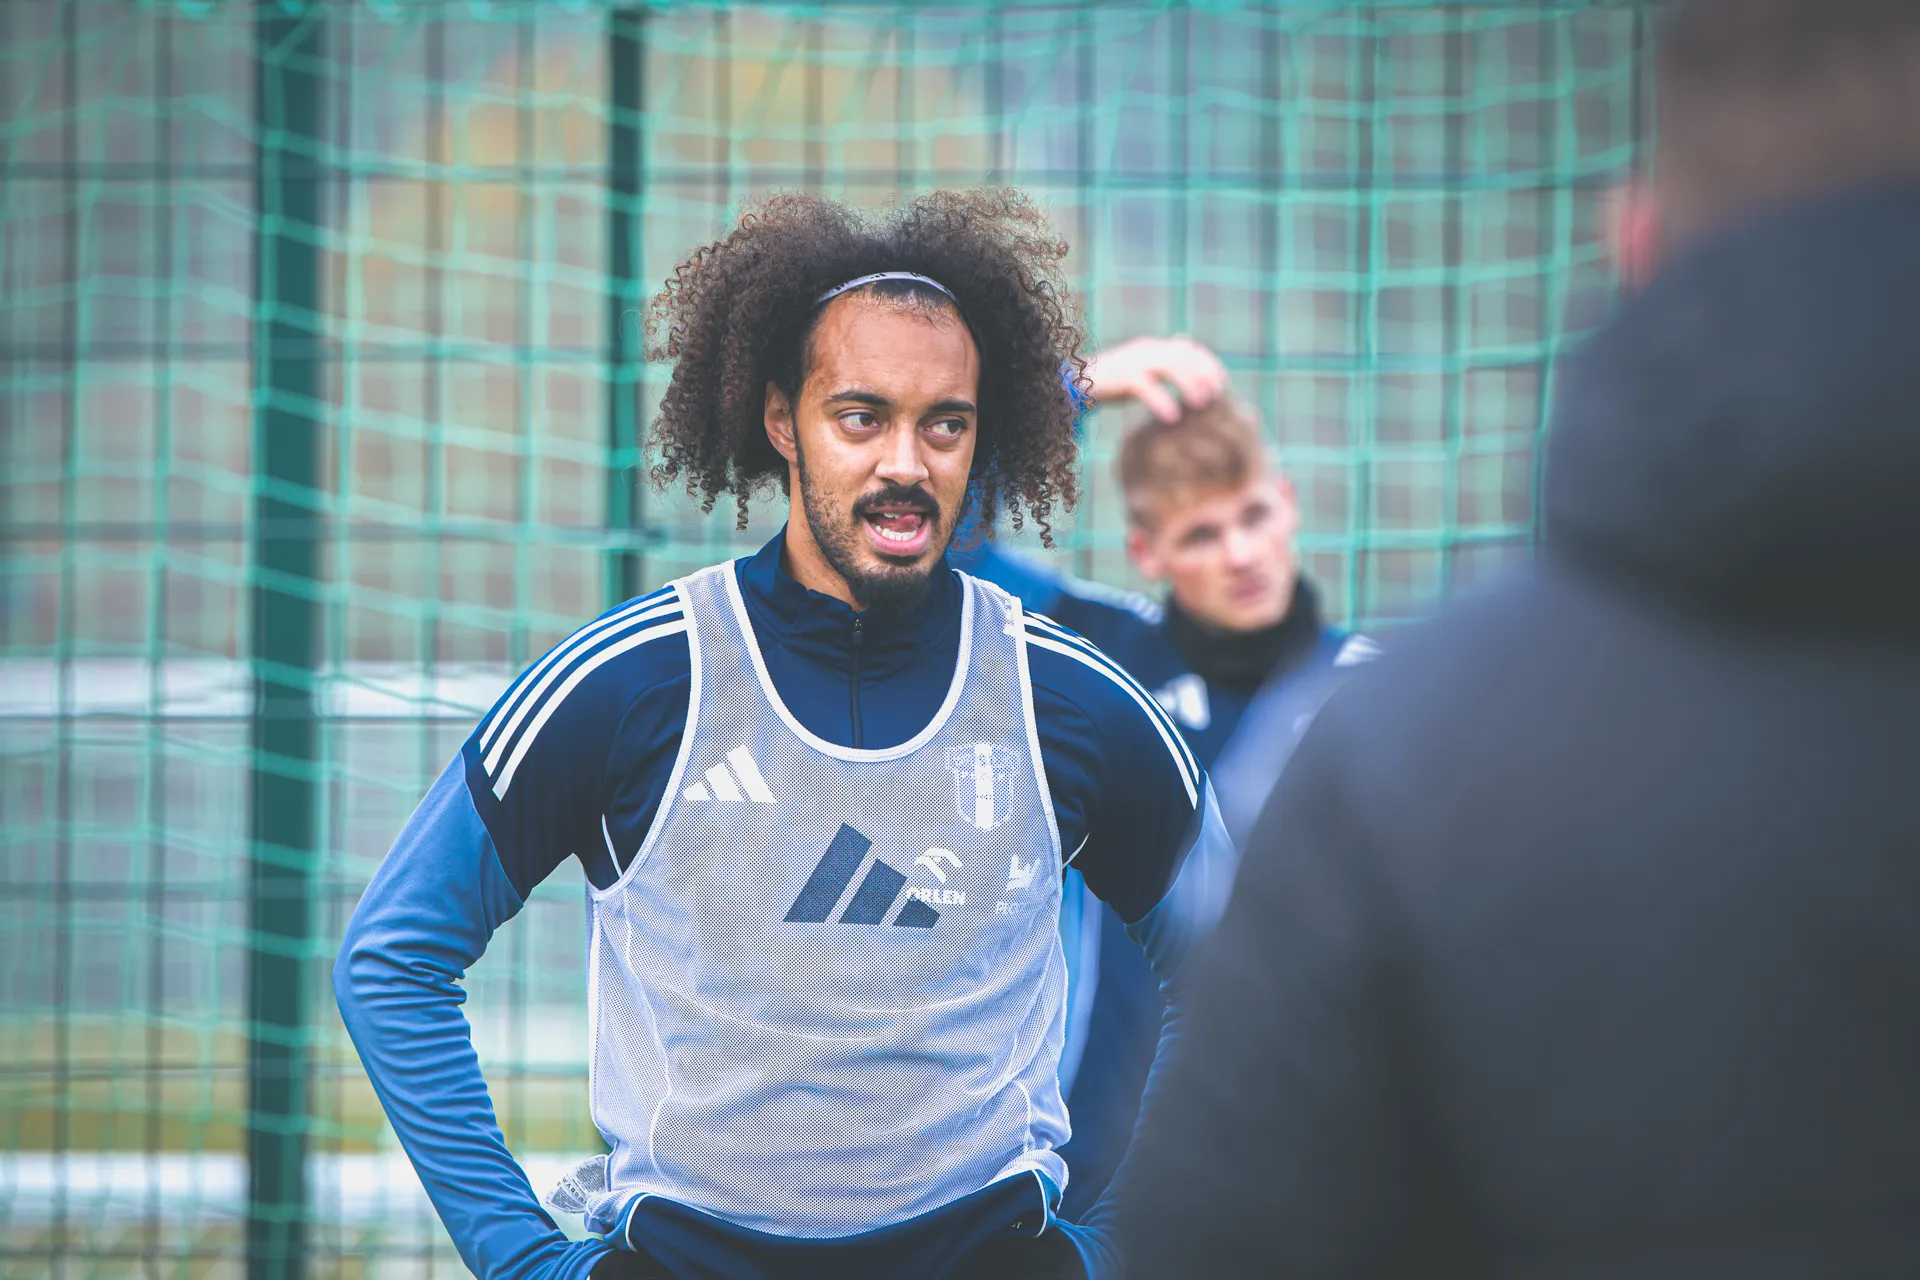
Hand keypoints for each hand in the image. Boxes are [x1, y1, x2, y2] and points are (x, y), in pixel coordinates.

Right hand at [1084, 336, 1228, 422]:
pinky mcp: (1121, 376)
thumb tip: (1187, 356)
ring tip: (1200, 406)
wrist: (1075, 382)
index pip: (1189, 349)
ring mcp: (1133, 360)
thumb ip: (1163, 366)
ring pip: (1170, 367)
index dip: (1208, 364)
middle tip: (1216, 397)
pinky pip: (1146, 386)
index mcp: (1152, 347)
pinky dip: (1162, 401)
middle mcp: (1146, 349)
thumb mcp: (1141, 371)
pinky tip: (1172, 418)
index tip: (1222, 384)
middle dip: (1203, 375)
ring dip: (1189, 385)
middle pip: (1184, 356)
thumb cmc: (1112, 381)